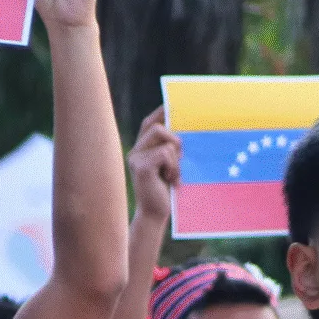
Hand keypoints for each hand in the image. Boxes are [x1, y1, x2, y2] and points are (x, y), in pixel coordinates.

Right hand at [128, 105, 178, 226]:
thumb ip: (171, 149)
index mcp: (141, 149)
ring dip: (176, 157)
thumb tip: (184, 131)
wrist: (154, 212)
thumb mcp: (169, 165)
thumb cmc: (165, 190)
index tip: (172, 105)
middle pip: (156, 126)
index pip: (149, 123)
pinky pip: (165, 153)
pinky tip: (171, 180)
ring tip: (173, 174)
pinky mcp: (141, 167)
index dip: (160, 112)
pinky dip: (174, 166)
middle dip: (174, 140)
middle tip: (179, 158)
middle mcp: (135, 151)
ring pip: (165, 141)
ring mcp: (136, 158)